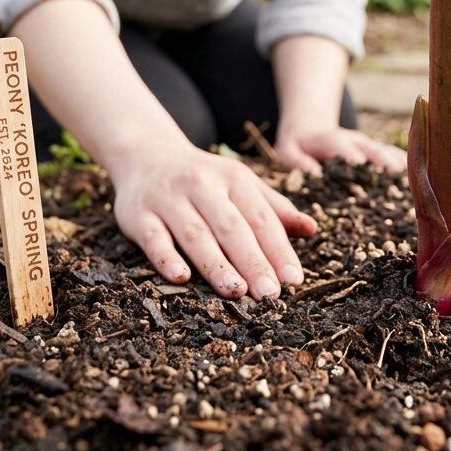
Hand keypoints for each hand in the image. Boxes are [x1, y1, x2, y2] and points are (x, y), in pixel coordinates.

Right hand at [109, 142, 316, 299]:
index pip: (261, 217)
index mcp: (233, 178)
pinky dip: (166, 257)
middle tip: (270, 295)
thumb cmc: (204, 179)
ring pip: (196, 234)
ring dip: (216, 264)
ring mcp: (169, 198)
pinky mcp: (139, 214)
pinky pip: (153, 237)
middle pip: (231, 227)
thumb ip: (274, 207)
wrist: (147, 156)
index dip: (278, 249)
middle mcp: (202, 185)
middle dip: (252, 261)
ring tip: (236, 291)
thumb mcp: (241, 183)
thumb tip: (312, 229)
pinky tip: (181, 278)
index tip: (294, 280)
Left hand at [275, 123, 406, 175]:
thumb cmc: (297, 147)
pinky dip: (411, 168)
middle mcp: (357, 142)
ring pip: (390, 155)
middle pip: (374, 150)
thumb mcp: (288, 151)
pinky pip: (398, 159)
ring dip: (402, 167)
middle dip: (385, 162)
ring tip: (418, 183)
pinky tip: (427, 182)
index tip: (360, 164)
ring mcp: (371, 147)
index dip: (352, 155)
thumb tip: (313, 172)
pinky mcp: (380, 153)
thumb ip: (297, 161)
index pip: (344, 147)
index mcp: (333, 141)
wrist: (311, 130)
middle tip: (397, 178)